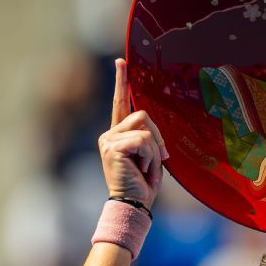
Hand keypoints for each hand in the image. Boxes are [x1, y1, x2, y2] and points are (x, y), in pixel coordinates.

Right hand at [99, 58, 168, 206]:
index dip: (121, 80)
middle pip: (143, 115)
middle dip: (157, 138)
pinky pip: (144, 141)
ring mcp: (109, 140)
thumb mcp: (150, 156)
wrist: (133, 205)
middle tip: (154, 161)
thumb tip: (155, 131)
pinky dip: (150, 157)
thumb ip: (150, 138)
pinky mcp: (112, 147)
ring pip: (145, 129)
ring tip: (145, 168)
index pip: (120, 102)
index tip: (121, 61)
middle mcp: (109, 134)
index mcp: (118, 135)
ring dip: (153, 151)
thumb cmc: (143, 185)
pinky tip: (140, 170)